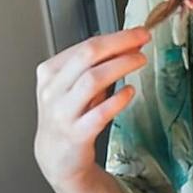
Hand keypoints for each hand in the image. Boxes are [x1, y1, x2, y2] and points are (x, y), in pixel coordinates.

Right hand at [34, 27, 149, 192]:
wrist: (57, 158)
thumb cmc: (68, 118)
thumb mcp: (76, 88)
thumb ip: (98, 67)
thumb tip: (129, 44)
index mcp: (50, 73)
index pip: (84, 46)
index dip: (115, 37)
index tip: (137, 33)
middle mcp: (53, 90)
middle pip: (87, 55)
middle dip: (119, 43)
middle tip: (143, 39)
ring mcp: (63, 113)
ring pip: (92, 80)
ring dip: (120, 66)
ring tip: (140, 60)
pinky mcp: (76, 134)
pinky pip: (99, 113)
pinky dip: (117, 100)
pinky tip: (130, 91)